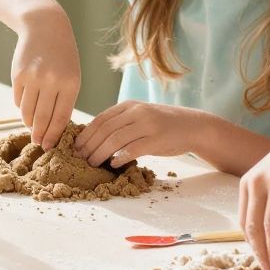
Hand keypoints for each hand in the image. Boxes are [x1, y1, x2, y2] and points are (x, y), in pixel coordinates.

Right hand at [12, 7, 80, 147]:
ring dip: (29, 122)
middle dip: (39, 135)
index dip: (53, 135)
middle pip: (42, 118)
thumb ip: (65, 100)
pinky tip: (26, 106)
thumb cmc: (62, 57)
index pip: (61, 118)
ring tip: (31, 126)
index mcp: (70, 84)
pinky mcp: (18, 75)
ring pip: (27, 112)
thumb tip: (53, 128)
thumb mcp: (72, 76)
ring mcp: (33, 78)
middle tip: (37, 143)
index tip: (49, 147)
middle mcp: (51, 82)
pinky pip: (18, 100)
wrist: (45, 28)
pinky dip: (22, 107)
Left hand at [74, 101, 203, 167]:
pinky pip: (133, 149)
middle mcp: (137, 112)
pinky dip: (120, 157)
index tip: (75, 147)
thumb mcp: (140, 116)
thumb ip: (121, 122)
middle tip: (80, 158)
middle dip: (89, 145)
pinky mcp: (157, 139)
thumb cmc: (163, 124)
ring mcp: (147, 125)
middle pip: (105, 129)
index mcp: (129, 105)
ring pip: (115, 139)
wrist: (193, 126)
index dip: (86, 134)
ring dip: (100, 153)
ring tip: (92, 163)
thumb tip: (94, 138)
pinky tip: (113, 164)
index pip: (100, 119)